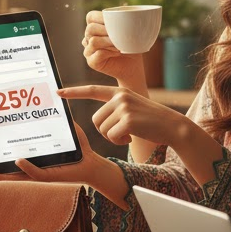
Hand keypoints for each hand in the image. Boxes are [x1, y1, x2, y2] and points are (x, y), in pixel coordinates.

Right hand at [0, 124, 129, 207]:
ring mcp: (42, 174)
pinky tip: (19, 161)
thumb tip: (53, 101)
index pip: (13, 162)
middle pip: (10, 174)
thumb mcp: (65, 132)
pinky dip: (27, 167)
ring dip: (3, 175)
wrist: (93, 163)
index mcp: (36, 160)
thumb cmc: (78, 149)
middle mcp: (36, 169)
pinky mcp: (52, 176)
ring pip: (18, 177)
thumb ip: (57, 120)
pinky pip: (37, 173)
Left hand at [59, 83, 189, 149]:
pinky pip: (111, 136)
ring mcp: (123, 107)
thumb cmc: (151, 121)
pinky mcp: (127, 119)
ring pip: (102, 129)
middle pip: (96, 119)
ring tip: (129, 134)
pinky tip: (131, 138)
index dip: (74, 92)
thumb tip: (98, 120)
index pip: (92, 90)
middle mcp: (119, 96)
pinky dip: (119, 142)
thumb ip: (116, 108)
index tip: (58, 91)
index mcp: (119, 92)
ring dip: (114, 137)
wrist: (172, 125)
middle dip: (106, 131)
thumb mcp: (133, 108)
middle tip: (123, 133)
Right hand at [82, 11, 147, 88]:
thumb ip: (124, 19)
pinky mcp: (92, 62)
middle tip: (118, 35)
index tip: (114, 22)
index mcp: (95, 27)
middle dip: (106, 30)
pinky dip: (109, 52)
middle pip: (90, 28)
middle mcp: (88, 38)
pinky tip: (117, 53)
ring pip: (93, 41)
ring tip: (119, 45)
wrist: (133, 65)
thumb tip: (126, 4)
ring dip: (108, 42)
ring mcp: (88, 50)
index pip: (90, 16)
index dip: (100, 17)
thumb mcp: (128, 30)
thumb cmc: (130, 46)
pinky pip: (97, 54)